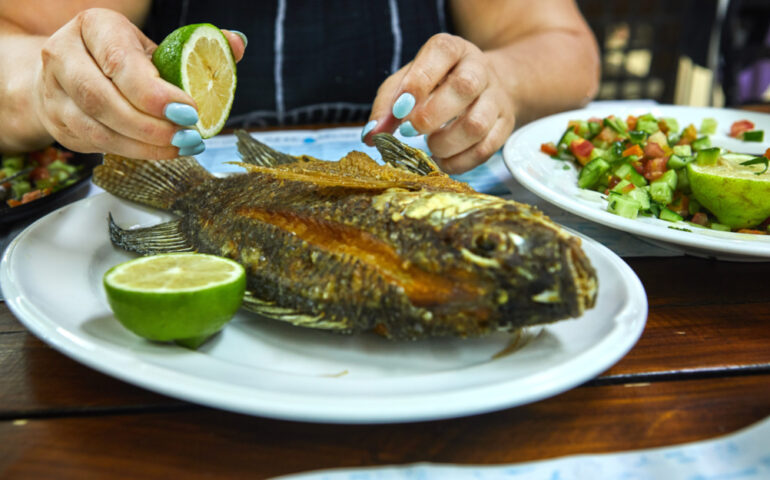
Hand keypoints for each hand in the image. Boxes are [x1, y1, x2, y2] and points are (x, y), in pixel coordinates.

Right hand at [31, 8, 245, 158]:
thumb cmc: (124, 59)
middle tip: (188, 134)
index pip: (120, 62)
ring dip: (145, 144)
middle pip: (102, 98)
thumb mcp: (156, 48)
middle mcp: (65, 54)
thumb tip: (236, 43)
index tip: (190, 111)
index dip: (155, 93)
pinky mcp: (58, 122)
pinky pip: (97, 144)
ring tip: (181, 145)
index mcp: (94, 26)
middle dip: (151, 124)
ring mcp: (55, 91)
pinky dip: (135, 152)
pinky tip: (162, 151)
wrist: (72, 71)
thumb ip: (198, 48)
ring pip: (98, 127)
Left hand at [362, 33, 514, 173]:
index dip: (419, 81)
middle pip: (464, 88)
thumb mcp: (408, 82)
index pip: (441, 54)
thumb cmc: (437, 84)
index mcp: (452, 50)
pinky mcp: (505, 125)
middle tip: (410, 131)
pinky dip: (459, 162)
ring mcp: (496, 98)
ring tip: (431, 146)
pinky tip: (443, 160)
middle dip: (431, 115)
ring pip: (476, 124)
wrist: (485, 86)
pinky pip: (486, 149)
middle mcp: (479, 69)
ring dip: (445, 143)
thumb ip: (387, 104)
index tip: (400, 109)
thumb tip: (371, 135)